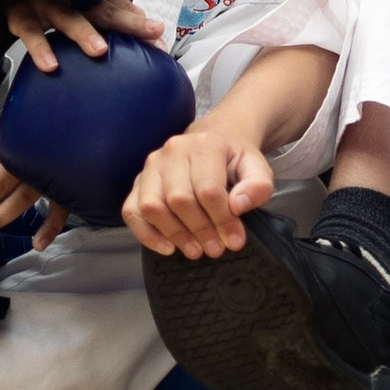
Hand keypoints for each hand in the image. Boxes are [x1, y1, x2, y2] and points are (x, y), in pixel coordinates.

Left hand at [0, 121, 71, 251]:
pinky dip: (50, 226)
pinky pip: (60, 207)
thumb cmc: (27, 123)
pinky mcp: (64, 183)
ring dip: (0, 217)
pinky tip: (38, 244)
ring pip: (22, 198)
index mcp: (7, 141)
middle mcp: (27, 158)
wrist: (67, 114)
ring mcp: (47, 172)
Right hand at [5, 0, 164, 71]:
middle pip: (104, 9)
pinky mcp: (20, 16)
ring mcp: (45, 4)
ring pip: (68, 18)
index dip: (141, 22)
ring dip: (84, 33)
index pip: (120, 8)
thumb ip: (113, 11)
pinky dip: (41, 49)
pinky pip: (31, 34)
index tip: (161, 37)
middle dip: (128, 22)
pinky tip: (51, 66)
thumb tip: (148, 24)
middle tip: (153, 32)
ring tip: (100, 51)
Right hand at [124, 121, 278, 257]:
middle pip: (179, 199)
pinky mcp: (138, 182)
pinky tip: (167, 247)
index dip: (221, 220)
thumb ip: (257, 185)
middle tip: (215, 249)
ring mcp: (152, 166)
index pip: (208, 189)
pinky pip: (131, 210)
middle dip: (199, 230)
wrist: (215, 139)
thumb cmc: (234, 158)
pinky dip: (146, 234)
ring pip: (152, 206)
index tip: (234, 240)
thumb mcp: (257, 166)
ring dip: (174, 234)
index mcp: (204, 144)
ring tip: (195, 250)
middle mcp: (173, 151)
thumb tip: (238, 206)